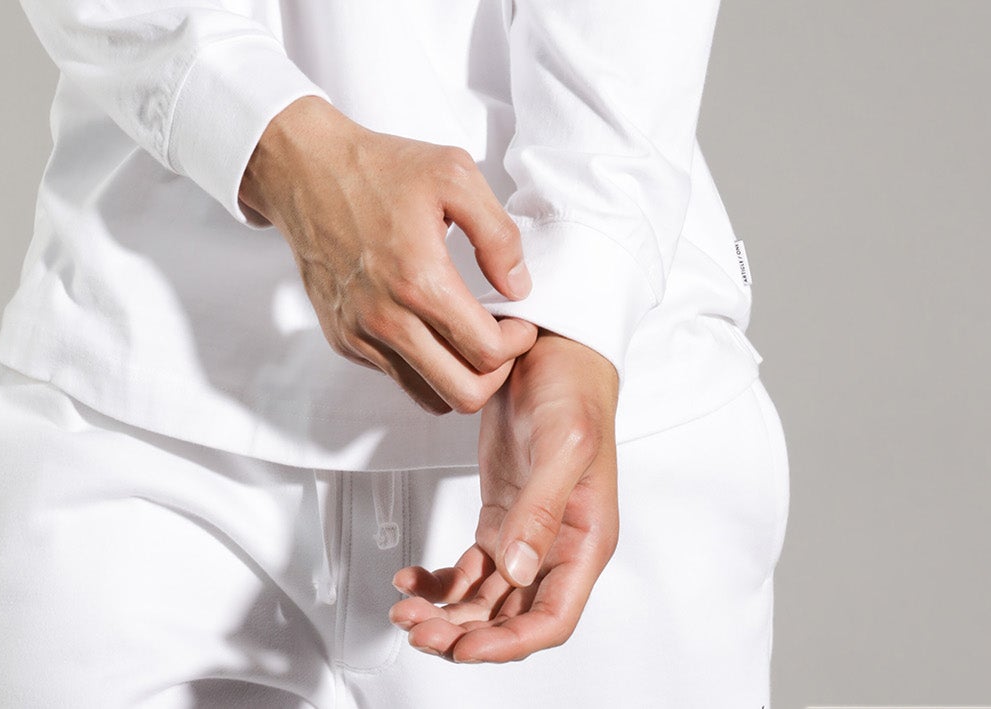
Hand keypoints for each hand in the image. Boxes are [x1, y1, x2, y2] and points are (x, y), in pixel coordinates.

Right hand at [239, 96, 540, 413]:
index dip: (517, 342)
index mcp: (418, 280)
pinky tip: (430, 323)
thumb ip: (498, 234)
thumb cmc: (380, 168)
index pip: (486, 352)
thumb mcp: (455, 175)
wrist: (307, 171)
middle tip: (499, 336)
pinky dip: (423, 364)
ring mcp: (359, 334)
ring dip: (460, 376)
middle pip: (463, 394)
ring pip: (429, 396)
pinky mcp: (342, 338)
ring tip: (467, 335)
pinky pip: (396, 374)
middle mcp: (385, 319)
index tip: (519, 320)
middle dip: (496, 372)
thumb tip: (517, 287)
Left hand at [389, 329, 619, 660]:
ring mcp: (525, 532)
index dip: (508, 644)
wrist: (552, 343)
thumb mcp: (563, 445)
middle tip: (417, 631)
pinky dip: (440, 581)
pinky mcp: (500, 514)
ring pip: (485, 599)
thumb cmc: (574, 388)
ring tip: (404, 611)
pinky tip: (411, 578)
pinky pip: (469, 568)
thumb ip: (541, 509)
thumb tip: (517, 571)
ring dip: (446, 614)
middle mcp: (557, 547)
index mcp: (586, 541)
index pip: (551, 618)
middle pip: (510, 618)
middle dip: (465, 635)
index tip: (464, 649)